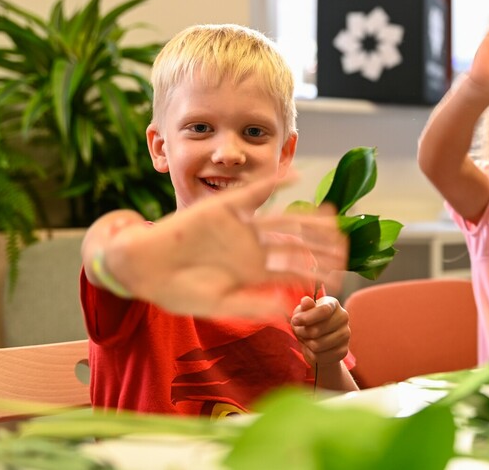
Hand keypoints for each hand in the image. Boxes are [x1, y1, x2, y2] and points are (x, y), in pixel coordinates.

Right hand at [87, 178, 347, 318]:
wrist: (141, 267)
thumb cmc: (177, 290)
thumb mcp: (220, 305)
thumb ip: (254, 307)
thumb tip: (290, 313)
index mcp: (252, 272)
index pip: (294, 270)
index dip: (318, 272)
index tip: (342, 275)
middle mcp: (251, 247)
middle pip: (295, 243)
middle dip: (322, 245)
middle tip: (347, 246)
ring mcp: (239, 227)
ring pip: (282, 220)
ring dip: (309, 219)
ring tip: (334, 217)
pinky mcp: (223, 208)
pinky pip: (253, 192)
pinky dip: (273, 181)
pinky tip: (295, 175)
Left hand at [290, 295, 350, 366]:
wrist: (318, 341)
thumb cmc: (308, 322)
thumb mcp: (303, 312)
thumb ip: (305, 307)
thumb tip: (306, 301)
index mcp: (333, 304)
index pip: (324, 310)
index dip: (307, 317)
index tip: (295, 320)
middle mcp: (343, 318)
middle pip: (317, 330)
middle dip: (302, 332)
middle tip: (299, 331)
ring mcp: (345, 334)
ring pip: (317, 345)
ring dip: (306, 344)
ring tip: (305, 339)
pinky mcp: (343, 351)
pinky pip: (320, 357)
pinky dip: (310, 354)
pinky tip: (311, 349)